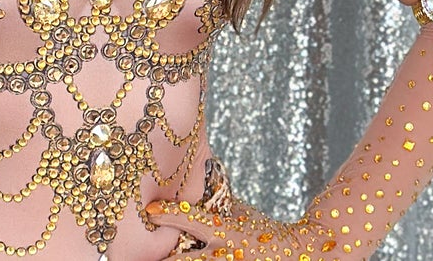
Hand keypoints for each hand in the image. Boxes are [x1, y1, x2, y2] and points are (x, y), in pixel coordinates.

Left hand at [144, 160, 329, 260]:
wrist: (298, 253)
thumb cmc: (263, 230)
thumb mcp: (239, 212)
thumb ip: (216, 202)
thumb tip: (195, 180)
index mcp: (225, 231)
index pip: (191, 219)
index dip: (169, 215)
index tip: (150, 210)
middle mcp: (222, 255)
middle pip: (182, 260)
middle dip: (160, 257)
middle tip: (133, 252)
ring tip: (143, 259)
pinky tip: (168, 260)